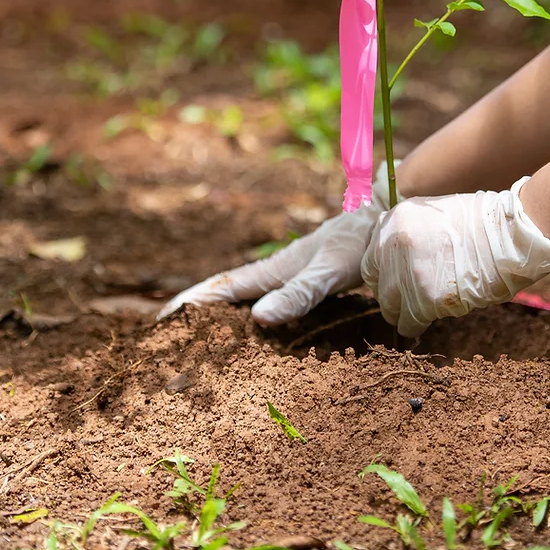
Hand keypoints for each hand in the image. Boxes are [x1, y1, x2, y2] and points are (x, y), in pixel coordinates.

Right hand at [157, 163, 396, 325]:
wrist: (385, 217)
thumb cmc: (357, 244)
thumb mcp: (327, 273)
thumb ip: (297, 294)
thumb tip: (258, 318)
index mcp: (274, 270)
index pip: (225, 288)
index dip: (195, 302)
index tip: (164, 319)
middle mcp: (278, 271)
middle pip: (230, 291)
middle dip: (199, 308)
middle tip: (171, 332)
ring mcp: (292, 272)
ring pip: (249, 294)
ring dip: (224, 311)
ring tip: (204, 333)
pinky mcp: (309, 276)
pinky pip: (271, 296)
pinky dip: (254, 310)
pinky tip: (258, 323)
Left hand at [360, 177, 549, 337]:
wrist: (509, 234)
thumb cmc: (481, 223)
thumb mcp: (432, 213)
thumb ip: (409, 232)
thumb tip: (397, 258)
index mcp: (393, 220)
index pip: (371, 258)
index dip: (383, 273)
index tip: (395, 282)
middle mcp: (392, 244)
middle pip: (376, 283)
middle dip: (390, 294)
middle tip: (407, 300)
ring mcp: (406, 272)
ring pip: (389, 307)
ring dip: (402, 313)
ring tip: (417, 315)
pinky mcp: (424, 298)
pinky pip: (409, 323)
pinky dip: (415, 327)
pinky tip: (424, 325)